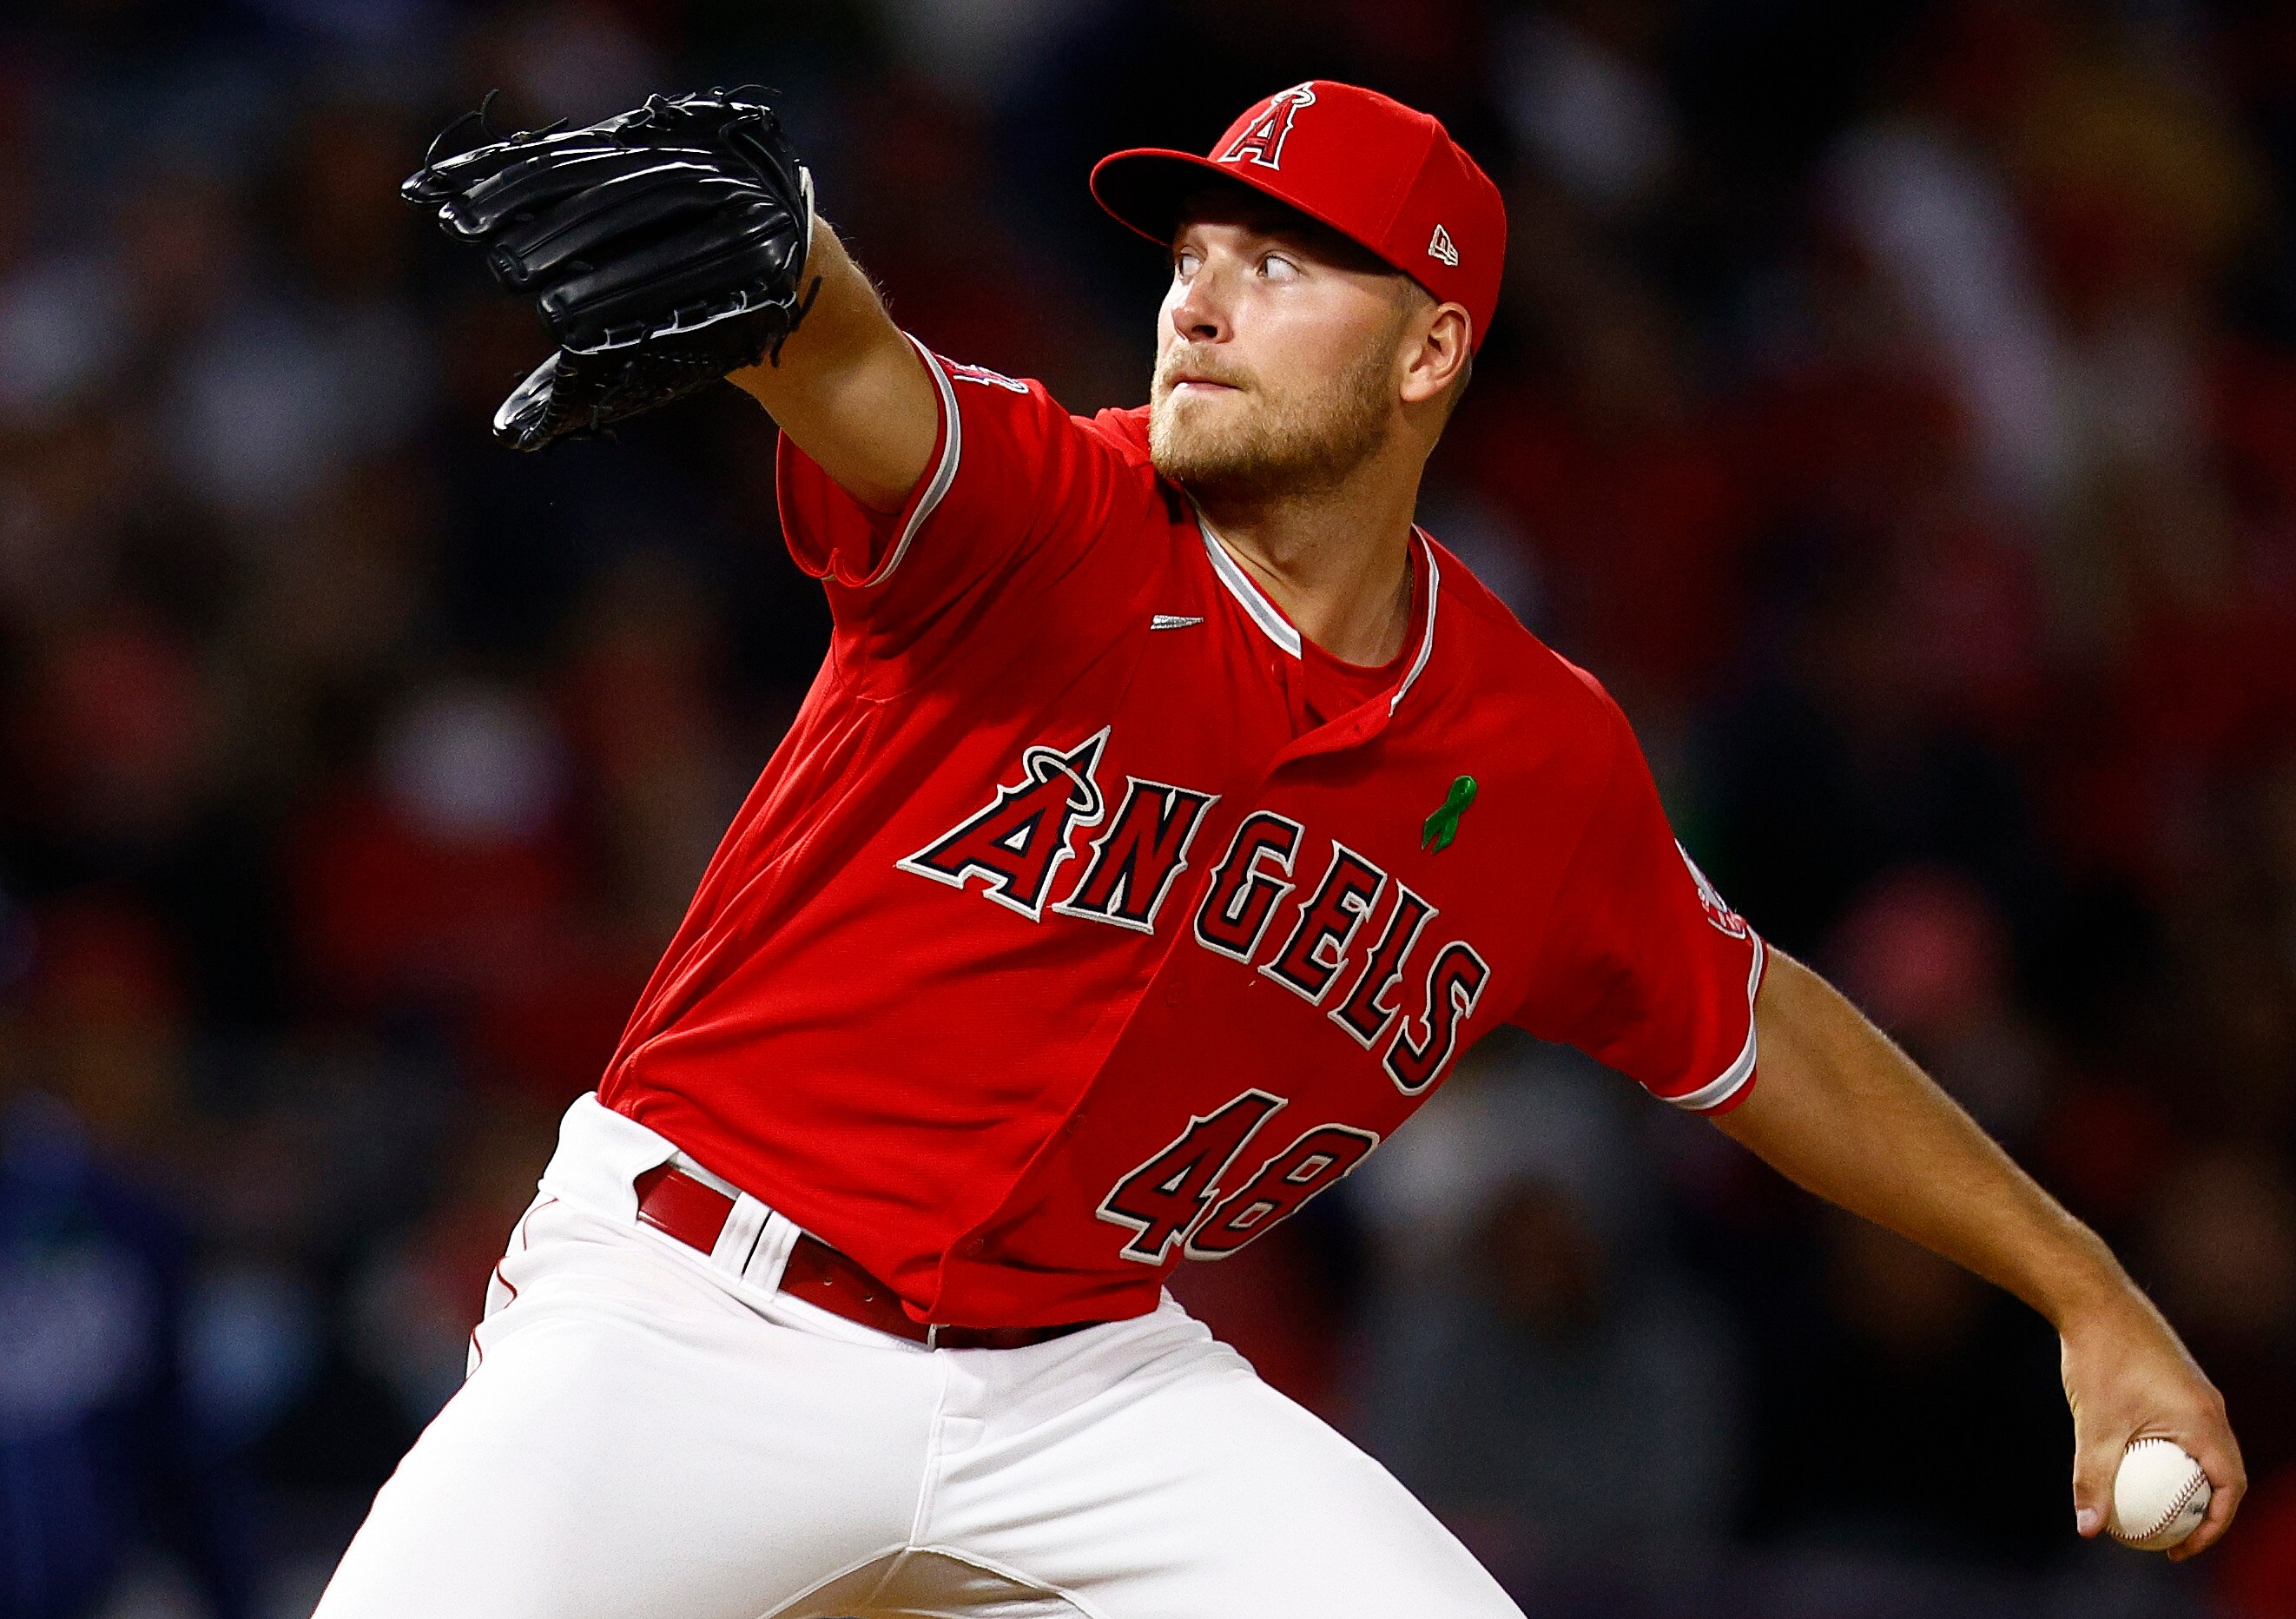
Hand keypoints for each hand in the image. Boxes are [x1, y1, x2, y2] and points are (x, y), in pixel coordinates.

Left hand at [2061, 1294, 2244, 1559]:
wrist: (2095, 1300)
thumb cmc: (2098, 1359)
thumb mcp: (2093, 1425)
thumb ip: (2092, 1478)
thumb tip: (2088, 1530)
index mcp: (2205, 1421)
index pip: (2229, 1489)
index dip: (2214, 1526)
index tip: (2181, 1549)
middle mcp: (2210, 1407)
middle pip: (2224, 1473)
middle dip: (2205, 1512)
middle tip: (2170, 1538)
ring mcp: (2196, 1392)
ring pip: (2204, 1450)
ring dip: (2188, 1483)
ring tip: (2153, 1510)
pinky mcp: (2177, 1381)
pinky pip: (2185, 1430)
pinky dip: (2171, 1455)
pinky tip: (2132, 1466)